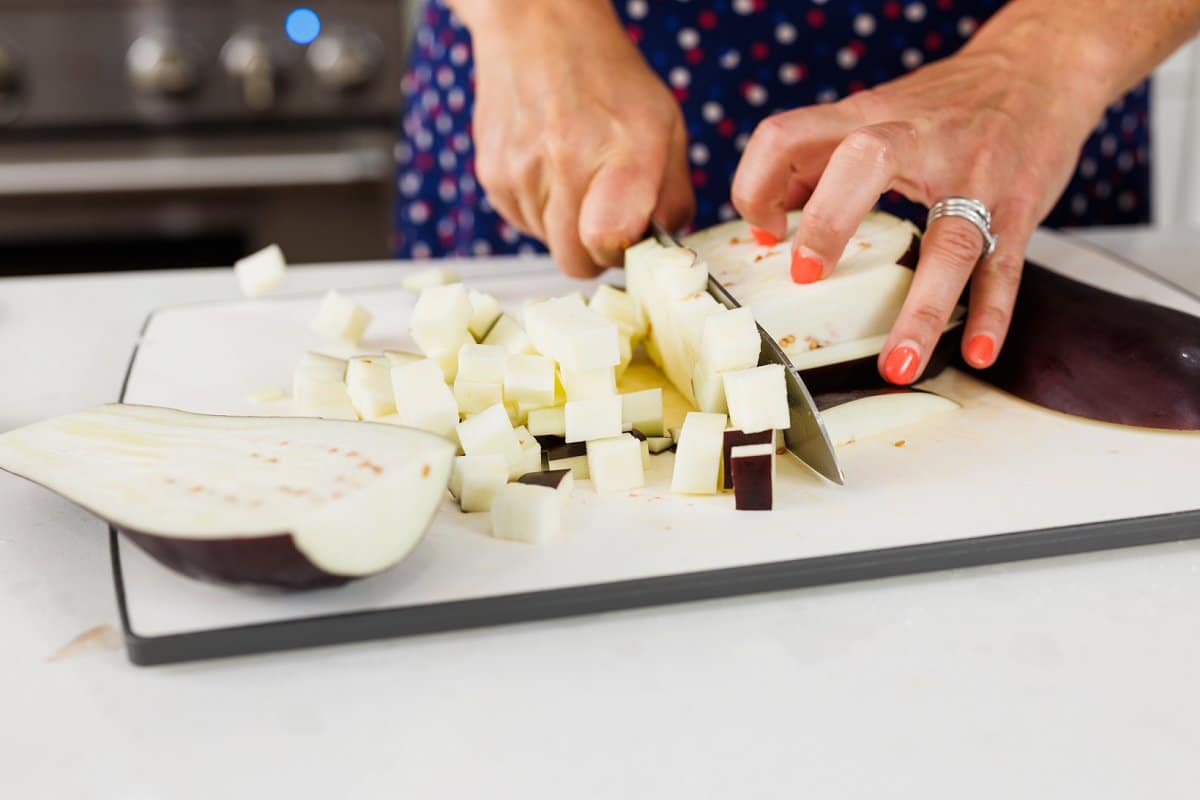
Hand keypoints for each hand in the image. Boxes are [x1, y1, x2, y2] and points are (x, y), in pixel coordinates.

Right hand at [466, 1, 693, 276]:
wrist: (537, 28)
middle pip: (575, 262)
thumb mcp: (667, 124)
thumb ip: (673, 194)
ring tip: (576, 177)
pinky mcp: (491, 176)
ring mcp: (521, 171)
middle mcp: (566, 161)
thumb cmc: (608, 78)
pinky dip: (540, 211)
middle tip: (607, 217)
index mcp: (621, 149)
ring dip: (566, 227)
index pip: (609, 240)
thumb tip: (663, 246)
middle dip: (595, 252)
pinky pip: (523, 224)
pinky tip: (550, 171)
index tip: (630, 236)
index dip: (622, 252)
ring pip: (548, 246)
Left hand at [731, 31, 1111, 383]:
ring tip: (897, 367)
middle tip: (805, 277)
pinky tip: (979, 352)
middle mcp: (918, 138)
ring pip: (949, 241)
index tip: (765, 234)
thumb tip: (767, 224)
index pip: (787, 135)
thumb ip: (818, 161)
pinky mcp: (1019, 204)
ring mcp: (974, 173)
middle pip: (862, 161)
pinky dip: (992, 314)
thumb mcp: (874, 114)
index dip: (758, 185)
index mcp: (867, 118)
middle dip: (827, 222)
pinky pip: (1006, 266)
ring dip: (922, 311)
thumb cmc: (944, 104)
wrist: (1040, 65)